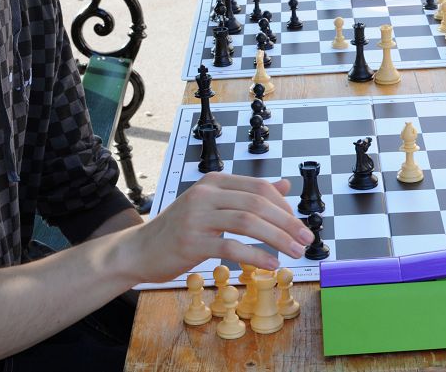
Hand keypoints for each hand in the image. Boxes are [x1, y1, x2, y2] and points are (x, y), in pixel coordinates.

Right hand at [123, 173, 313, 283]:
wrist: (139, 249)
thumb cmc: (180, 228)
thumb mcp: (214, 204)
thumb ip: (248, 194)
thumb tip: (285, 185)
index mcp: (215, 182)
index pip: (259, 187)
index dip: (284, 205)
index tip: (298, 224)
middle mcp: (206, 194)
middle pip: (258, 203)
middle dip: (288, 222)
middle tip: (306, 239)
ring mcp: (197, 217)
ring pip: (248, 222)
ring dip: (278, 238)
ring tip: (295, 252)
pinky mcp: (192, 241)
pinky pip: (231, 246)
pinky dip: (256, 255)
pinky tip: (271, 265)